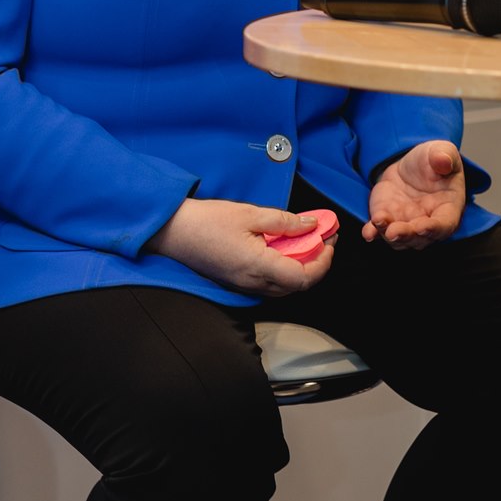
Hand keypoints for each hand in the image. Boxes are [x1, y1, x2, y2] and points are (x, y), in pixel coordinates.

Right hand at [148, 198, 335, 295]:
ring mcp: (243, 285)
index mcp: (258, 267)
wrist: (171, 231)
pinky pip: (268, 283)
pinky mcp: (236, 281)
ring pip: (283, 287)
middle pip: (296, 286)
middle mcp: (253, 283)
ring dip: (300, 267)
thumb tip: (312, 226)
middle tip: (322, 237)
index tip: (329, 241)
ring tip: (304, 241)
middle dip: (316, 264)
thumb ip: (284, 222)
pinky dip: (282, 268)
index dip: (323, 263)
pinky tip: (281, 248)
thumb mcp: (249, 213)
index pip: (303, 278)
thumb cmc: (207, 220)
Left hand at [362, 140, 464, 248]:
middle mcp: (428, 222)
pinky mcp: (388, 220)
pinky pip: (380, 231)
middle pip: (420, 238)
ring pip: (400, 240)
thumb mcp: (440, 151)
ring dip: (389, 235)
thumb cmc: (431, 161)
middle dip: (406, 236)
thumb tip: (444, 161)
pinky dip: (373, 233)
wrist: (409, 165)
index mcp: (448, 207)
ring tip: (379, 222)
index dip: (435, 228)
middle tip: (394, 231)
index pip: (445, 224)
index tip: (423, 227)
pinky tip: (368, 232)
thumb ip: (445, 156)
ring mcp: (407, 224)